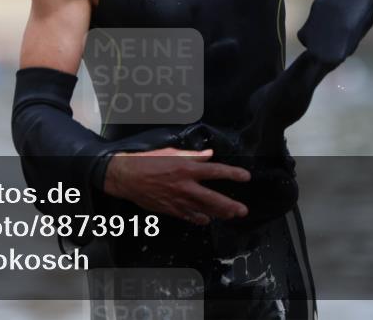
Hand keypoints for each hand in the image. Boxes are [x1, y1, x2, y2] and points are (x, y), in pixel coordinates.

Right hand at [103, 148, 250, 225]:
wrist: (126, 177)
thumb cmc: (147, 161)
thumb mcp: (171, 152)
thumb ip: (192, 155)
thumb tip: (209, 155)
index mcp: (186, 168)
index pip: (215, 171)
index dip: (232, 174)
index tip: (246, 177)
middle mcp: (185, 186)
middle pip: (214, 198)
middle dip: (230, 205)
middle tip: (242, 210)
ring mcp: (178, 200)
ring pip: (204, 210)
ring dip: (218, 213)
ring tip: (230, 215)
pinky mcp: (171, 209)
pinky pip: (189, 217)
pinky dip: (199, 218)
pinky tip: (206, 219)